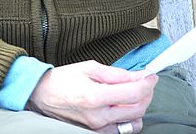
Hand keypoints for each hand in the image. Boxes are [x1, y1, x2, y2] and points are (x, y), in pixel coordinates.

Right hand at [26, 60, 157, 132]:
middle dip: (147, 94)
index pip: (133, 93)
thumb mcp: (91, 68)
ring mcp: (97, 128)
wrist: (43, 95)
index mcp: (96, 96)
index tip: (152, 75)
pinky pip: (121, 130)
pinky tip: (124, 106)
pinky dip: (128, 119)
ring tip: (135, 94)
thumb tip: (139, 75)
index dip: (148, 83)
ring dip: (140, 107)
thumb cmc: (64, 79)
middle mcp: (98, 117)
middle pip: (137, 109)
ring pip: (133, 123)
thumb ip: (117, 74)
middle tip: (146, 82)